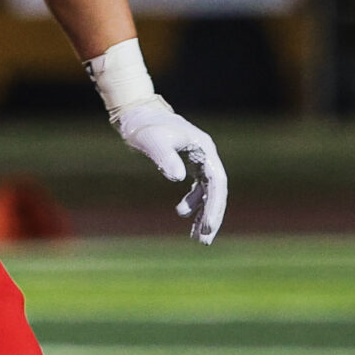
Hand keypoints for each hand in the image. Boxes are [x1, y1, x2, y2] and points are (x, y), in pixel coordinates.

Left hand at [110, 97, 227, 243]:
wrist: (137, 113)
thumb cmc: (144, 126)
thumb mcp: (153, 142)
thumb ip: (165, 158)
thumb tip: (178, 178)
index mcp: (204, 149)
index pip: (217, 183)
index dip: (214, 206)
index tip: (208, 227)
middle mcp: (206, 155)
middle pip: (216, 190)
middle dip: (212, 215)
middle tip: (204, 241)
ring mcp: (199, 159)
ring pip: (208, 191)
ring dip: (203, 212)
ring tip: (196, 236)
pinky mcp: (189, 162)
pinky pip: (198, 187)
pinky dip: (194, 203)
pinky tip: (184, 214)